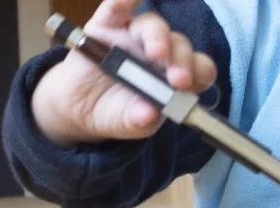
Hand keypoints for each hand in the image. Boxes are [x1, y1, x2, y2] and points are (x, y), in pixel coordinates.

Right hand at [31, 0, 216, 146]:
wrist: (80, 107)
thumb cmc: (116, 113)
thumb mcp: (130, 124)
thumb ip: (141, 120)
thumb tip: (149, 114)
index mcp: (174, 78)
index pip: (199, 69)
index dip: (198, 72)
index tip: (187, 85)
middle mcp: (160, 54)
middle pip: (179, 45)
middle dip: (182, 59)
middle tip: (177, 78)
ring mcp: (134, 37)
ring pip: (153, 25)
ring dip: (158, 37)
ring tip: (155, 53)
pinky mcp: (106, 25)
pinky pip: (116, 8)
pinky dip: (123, 0)